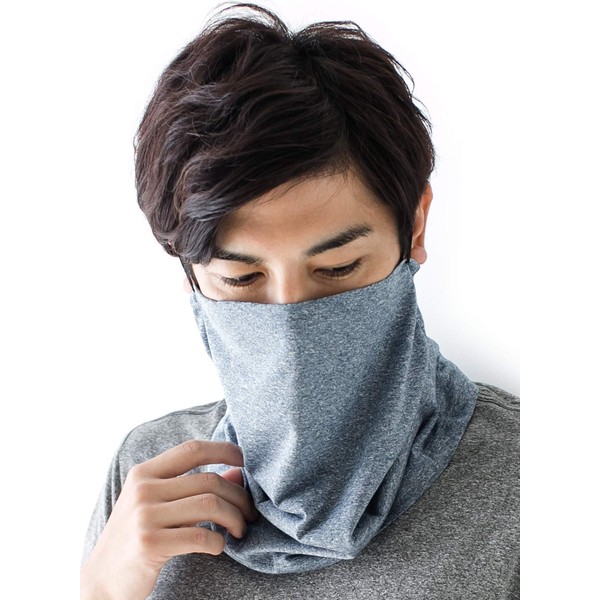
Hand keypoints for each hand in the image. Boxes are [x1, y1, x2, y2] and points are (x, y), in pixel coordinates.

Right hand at [81, 440, 258, 599]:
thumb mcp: (160, 503)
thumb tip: (238, 472)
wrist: (102, 580)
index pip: (192, 449)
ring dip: (235, 518)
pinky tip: (218, 546)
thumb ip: (194, 485)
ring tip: (240, 530)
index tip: (243, 460)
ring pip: (210, 505)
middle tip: (250, 513)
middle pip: (209, 480)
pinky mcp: (150, 544)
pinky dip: (218, 542)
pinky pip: (201, 537)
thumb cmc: (138, 535)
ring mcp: (145, 516)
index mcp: (144, 472)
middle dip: (239, 496)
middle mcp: (143, 489)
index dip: (223, 450)